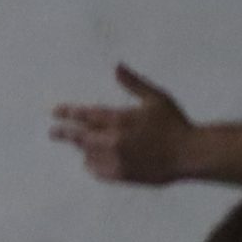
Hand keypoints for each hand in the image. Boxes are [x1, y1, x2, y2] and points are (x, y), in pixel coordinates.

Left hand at [50, 64, 195, 185]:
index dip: (68, 113)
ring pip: (87, 154)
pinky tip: (90, 161)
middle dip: (64, 133)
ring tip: (77, 144)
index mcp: (120, 119)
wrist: (189, 155)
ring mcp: (116, 159)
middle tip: (53, 132)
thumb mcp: (156, 98)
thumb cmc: (175, 123)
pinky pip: (97, 170)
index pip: (86, 115)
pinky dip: (92, 164)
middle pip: (80, 137)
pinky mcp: (121, 175)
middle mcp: (114, 140)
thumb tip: (116, 66)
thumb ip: (133, 83)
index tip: (55, 111)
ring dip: (82, 148)